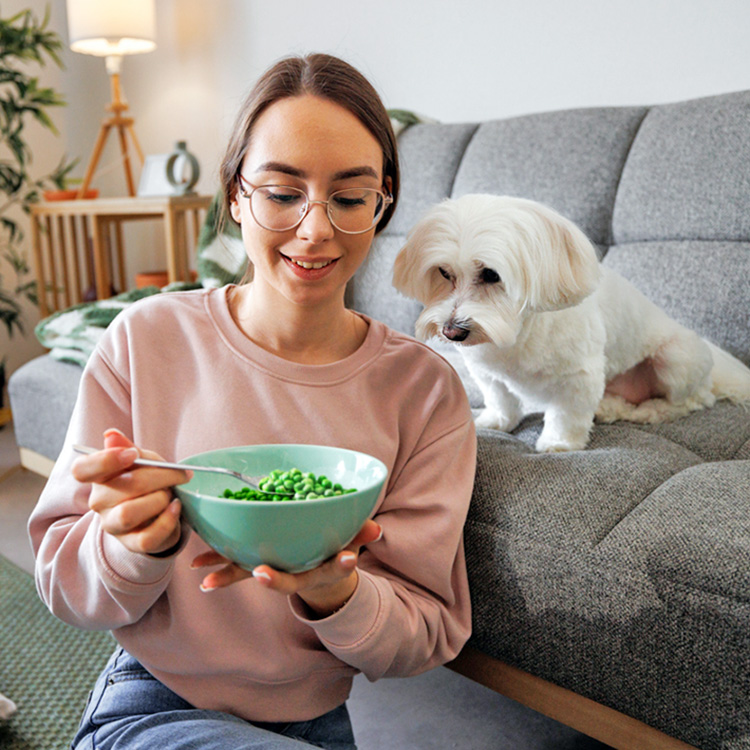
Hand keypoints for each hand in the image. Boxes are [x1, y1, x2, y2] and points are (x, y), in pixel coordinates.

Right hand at [71, 429, 189, 555]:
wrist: (161, 512)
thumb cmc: (148, 481)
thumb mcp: (142, 461)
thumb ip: (128, 448)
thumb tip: (111, 434)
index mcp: (98, 478)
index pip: (82, 470)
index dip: (105, 461)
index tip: (132, 455)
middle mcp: (99, 503)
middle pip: (123, 487)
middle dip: (159, 477)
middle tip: (179, 474)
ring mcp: (113, 525)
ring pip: (129, 513)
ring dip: (160, 499)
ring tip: (170, 494)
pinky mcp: (131, 543)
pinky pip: (147, 537)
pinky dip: (167, 520)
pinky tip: (176, 508)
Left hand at [191, 519, 382, 616]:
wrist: (316, 575)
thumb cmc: (332, 554)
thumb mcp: (350, 544)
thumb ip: (360, 536)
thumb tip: (376, 529)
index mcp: (316, 570)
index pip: (322, 570)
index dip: (331, 565)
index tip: (344, 559)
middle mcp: (292, 574)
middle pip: (280, 579)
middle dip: (270, 579)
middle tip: (259, 574)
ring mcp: (272, 570)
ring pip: (250, 573)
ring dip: (228, 575)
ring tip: (206, 578)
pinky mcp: (256, 563)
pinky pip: (236, 564)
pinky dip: (218, 563)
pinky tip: (198, 566)